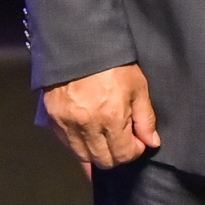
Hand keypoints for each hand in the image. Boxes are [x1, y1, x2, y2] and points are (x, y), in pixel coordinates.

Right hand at [40, 63, 159, 169]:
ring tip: (105, 136)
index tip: (138, 141)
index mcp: (111, 117)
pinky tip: (88, 133)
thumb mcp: (138, 85)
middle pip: (103, 161)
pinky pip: (67, 145)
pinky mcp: (53, 120)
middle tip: (123, 140)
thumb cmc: (113, 62)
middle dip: (117, 155)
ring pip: (83, 157)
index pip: (124, 155)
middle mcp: (87, 126)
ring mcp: (67, 125)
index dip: (134, 151)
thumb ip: (146, 117)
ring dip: (97, 152)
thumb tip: (152, 142)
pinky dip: (78, 144)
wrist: (79, 43)